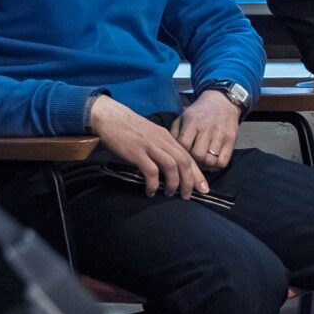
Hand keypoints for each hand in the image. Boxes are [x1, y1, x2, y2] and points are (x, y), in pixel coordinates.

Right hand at [90, 94, 209, 198]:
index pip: (188, 156)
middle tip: (188, 196)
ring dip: (173, 183)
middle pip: (184, 162)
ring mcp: (150, 146)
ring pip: (171, 166)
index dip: (198, 174)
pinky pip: (151, 171)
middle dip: (190, 181)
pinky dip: (153, 184)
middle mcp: (162, 141)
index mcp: (167, 137)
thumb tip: (170, 169)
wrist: (110, 116)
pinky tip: (150, 191)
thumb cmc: (129, 128)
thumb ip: (162, 148)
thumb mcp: (152, 135)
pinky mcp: (136, 152)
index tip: (203, 188)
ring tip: (170, 194)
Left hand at [171, 90, 241, 172]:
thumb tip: (170, 151)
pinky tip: (213, 159)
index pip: (183, 144)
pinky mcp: (231, 140)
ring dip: (205, 164)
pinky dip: (217, 165)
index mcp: (192, 122)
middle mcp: (207, 128)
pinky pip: (223, 162)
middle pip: (198, 155)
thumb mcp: (183, 117)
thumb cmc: (199, 113)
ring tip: (203, 160)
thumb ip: (174, 133)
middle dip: (194, 160)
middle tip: (193, 159)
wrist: (222, 102)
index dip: (181, 152)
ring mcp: (220, 134)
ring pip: (210, 160)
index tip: (182, 153)